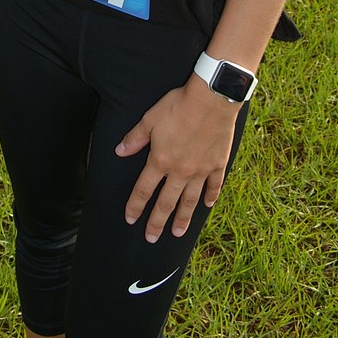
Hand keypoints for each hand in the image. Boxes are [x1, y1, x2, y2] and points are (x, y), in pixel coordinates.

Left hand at [116, 76, 239, 242]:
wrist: (211, 99)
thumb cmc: (178, 106)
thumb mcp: (150, 119)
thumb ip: (135, 138)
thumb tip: (119, 151)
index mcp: (161, 160)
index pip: (144, 189)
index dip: (135, 205)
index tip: (131, 219)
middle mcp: (180, 171)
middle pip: (166, 202)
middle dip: (157, 222)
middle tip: (152, 238)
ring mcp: (201, 170)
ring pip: (190, 201)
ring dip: (183, 218)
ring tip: (177, 233)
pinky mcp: (218, 164)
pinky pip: (214, 186)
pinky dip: (211, 197)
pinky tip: (207, 206)